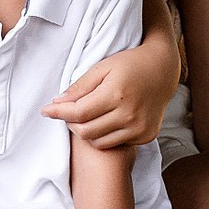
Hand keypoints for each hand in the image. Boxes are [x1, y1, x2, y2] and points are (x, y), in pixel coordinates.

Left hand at [45, 33, 177, 148]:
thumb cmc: (130, 64)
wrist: (163, 70)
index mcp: (117, 94)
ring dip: (86, 132)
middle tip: (68, 112)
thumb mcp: (103, 67)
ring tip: (85, 117)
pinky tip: (105, 121)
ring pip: (98, 142)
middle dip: (71, 123)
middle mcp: (130, 114)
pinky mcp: (146, 136)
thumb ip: (80, 86)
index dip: (58, 113)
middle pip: (86, 131)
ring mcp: (139, 128)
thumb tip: (57, 102)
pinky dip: (104, 135)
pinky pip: (114, 143)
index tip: (46, 110)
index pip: (79, 112)